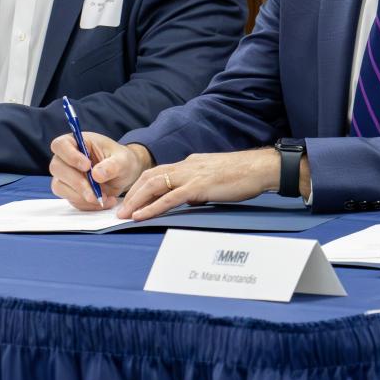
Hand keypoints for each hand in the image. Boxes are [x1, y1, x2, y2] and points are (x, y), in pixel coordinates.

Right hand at [49, 132, 151, 209]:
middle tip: (95, 192)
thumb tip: (96, 175)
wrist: (124, 176)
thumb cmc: (121, 161)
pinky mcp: (69, 191)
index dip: (69, 155)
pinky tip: (104, 201)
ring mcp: (65, 176)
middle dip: (77, 182)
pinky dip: (87, 204)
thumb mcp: (123, 160)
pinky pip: (71, 200)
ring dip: (81, 196)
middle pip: (57, 168)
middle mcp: (66, 158)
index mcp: (76, 142)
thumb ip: (112, 165)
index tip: (87, 166)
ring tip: (104, 197)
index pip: (60, 144)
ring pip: (60, 186)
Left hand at [117, 148, 285, 220]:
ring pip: (155, 184)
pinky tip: (140, 216)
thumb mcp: (214, 180)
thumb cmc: (243, 174)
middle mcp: (187, 166)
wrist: (260, 168)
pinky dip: (152, 207)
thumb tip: (187, 199)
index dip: (142, 186)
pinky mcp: (199, 186)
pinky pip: (169, 198)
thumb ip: (198, 186)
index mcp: (190, 163)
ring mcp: (192, 174)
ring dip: (136, 200)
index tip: (131, 200)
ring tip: (123, 215)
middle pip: (150, 177)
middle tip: (119, 209)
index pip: (159, 173)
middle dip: (132, 193)